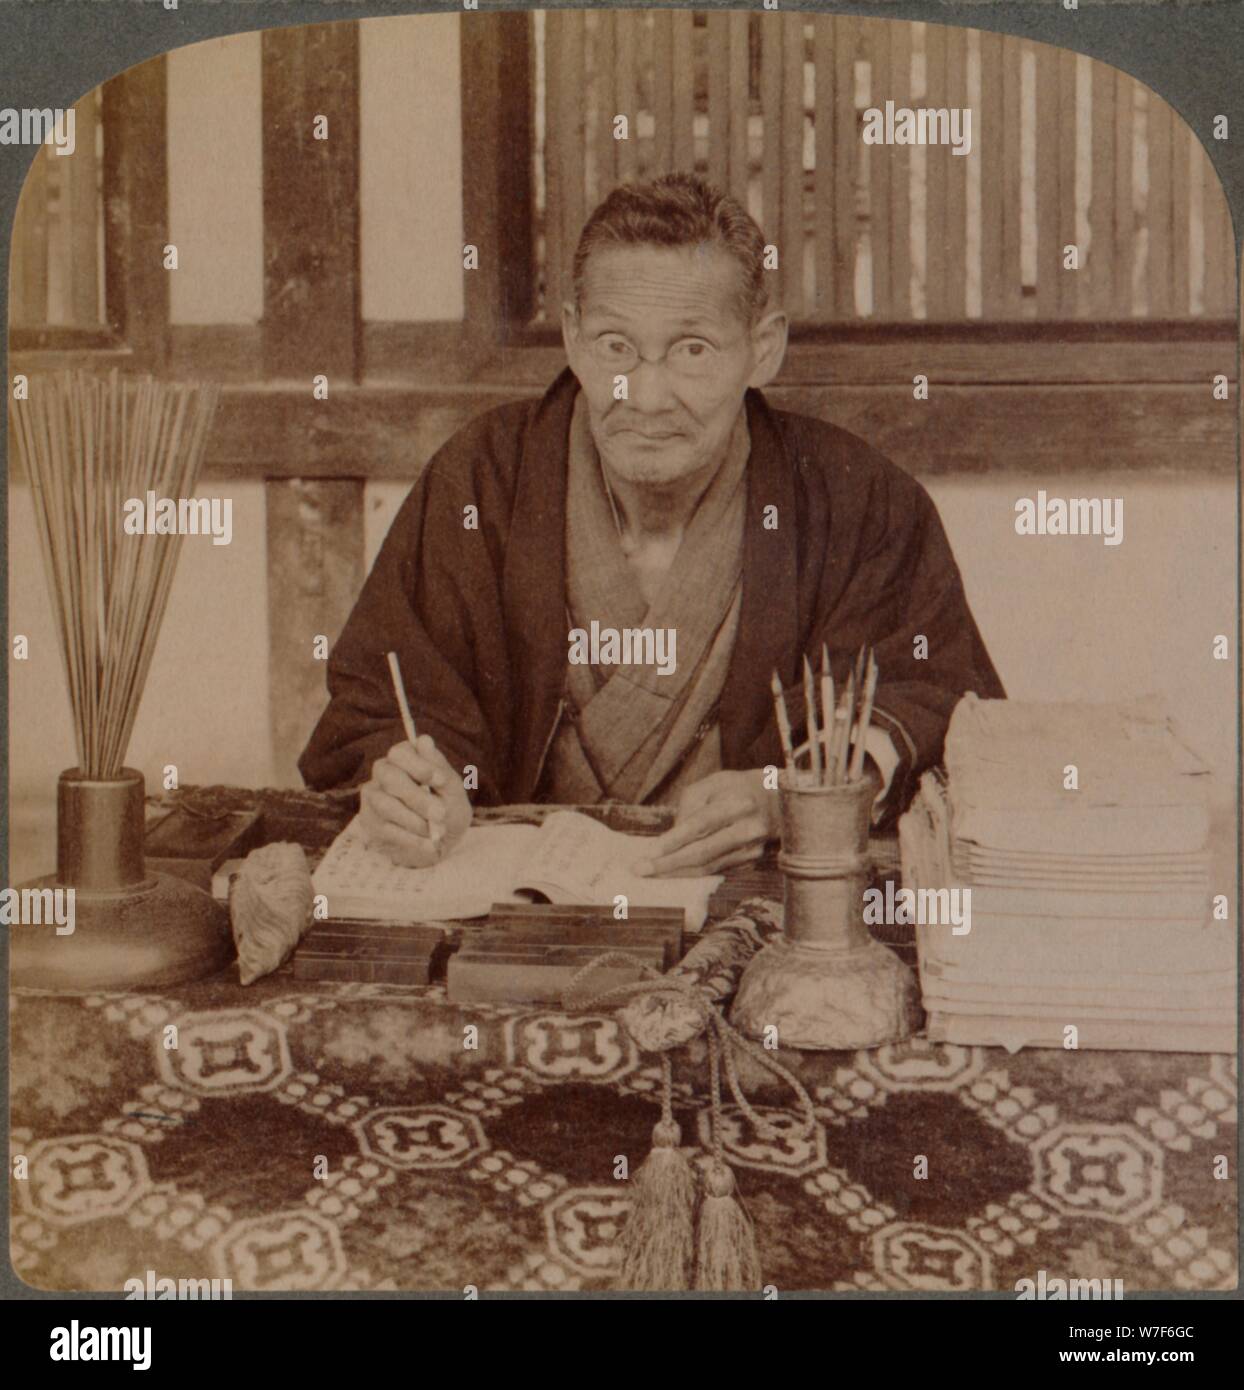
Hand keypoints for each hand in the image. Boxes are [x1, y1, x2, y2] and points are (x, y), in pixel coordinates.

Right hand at [358, 734, 471, 867]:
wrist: (440, 843)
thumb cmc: (448, 809)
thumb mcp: (452, 790)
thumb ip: (439, 768)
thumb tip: (424, 740)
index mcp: (405, 759)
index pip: (399, 753)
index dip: (418, 765)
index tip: (440, 780)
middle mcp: (384, 773)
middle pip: (389, 777)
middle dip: (417, 798)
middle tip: (440, 814)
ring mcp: (373, 797)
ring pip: (386, 804)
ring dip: (415, 820)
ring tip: (436, 832)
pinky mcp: (370, 821)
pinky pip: (385, 829)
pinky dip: (411, 839)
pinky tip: (428, 845)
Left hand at [632, 769, 779, 877]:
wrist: (777, 801)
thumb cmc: (736, 789)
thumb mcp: (712, 783)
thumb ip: (689, 805)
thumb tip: (673, 837)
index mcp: (737, 803)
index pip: (701, 824)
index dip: (674, 841)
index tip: (649, 853)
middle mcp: (748, 828)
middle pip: (703, 852)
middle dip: (669, 864)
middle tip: (641, 870)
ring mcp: (752, 848)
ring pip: (709, 867)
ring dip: (677, 873)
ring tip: (651, 874)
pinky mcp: (752, 861)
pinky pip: (716, 870)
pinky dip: (693, 874)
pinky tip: (674, 874)